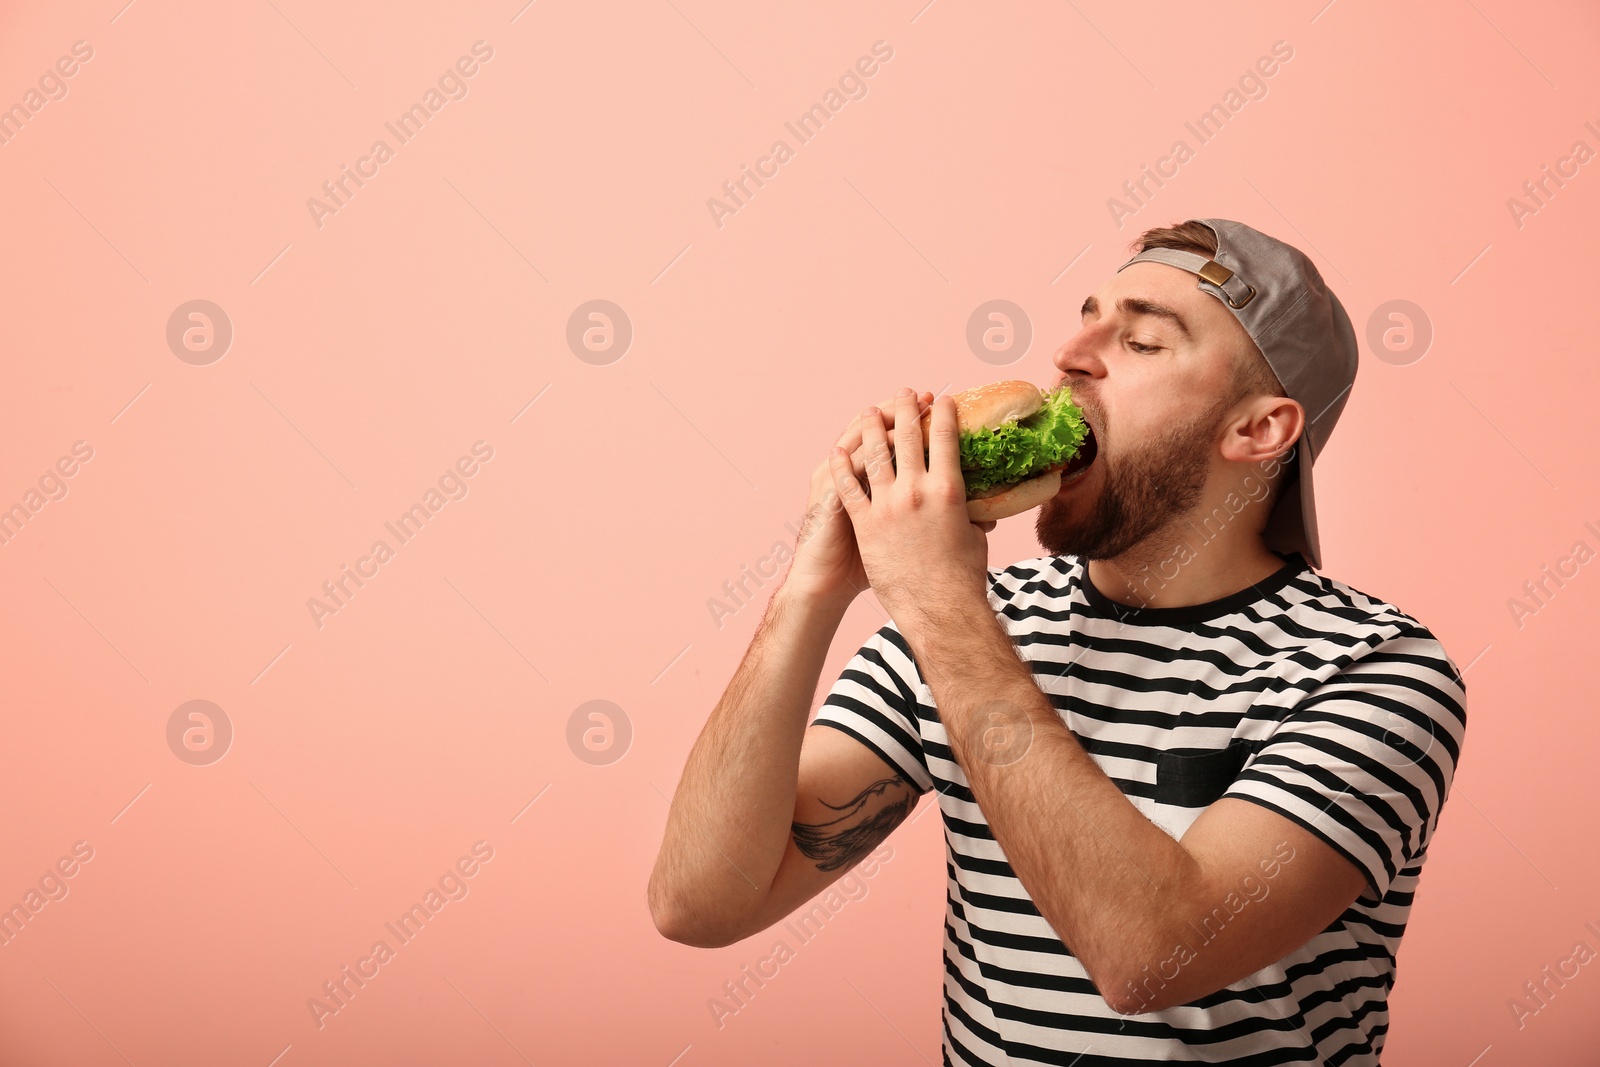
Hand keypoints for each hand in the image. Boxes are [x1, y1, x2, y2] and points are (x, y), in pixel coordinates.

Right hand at [783, 389, 936, 605]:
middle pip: (877, 429)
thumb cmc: (859, 561)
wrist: (826, 583)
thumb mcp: (886, 527)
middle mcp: (848, 472)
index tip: (939, 404)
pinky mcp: (832, 499)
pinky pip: (851, 466)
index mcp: (863, 476)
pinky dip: (871, 449)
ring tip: (909, 405)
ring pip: (861, 440)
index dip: (913, 419)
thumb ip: (912, 509)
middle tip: (926, 395)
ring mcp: (837, 482)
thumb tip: (962, 508)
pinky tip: (890, 439)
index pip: (889, 436)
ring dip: (886, 420)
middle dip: (902, 411)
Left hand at [826, 390, 993, 620]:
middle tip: (906, 392)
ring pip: (876, 454)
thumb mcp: (974, 536)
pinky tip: (838, 451)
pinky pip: (849, 487)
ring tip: (870, 410)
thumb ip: (972, 515)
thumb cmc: (963, 577)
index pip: (945, 438)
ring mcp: (887, 506)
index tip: (943, 399)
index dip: (944, 413)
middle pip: (908, 436)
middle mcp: (916, 490)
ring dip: (872, 427)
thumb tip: (982, 509)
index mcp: (948, 489)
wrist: (938, 609)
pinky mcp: (865, 524)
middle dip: (907, 408)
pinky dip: (842, 466)